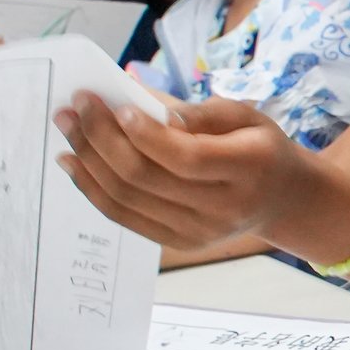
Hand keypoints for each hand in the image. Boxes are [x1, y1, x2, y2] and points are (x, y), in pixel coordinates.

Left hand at [56, 94, 326, 249]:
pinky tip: (75, 162)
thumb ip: (199, 112)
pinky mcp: (179, 243)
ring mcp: (198, 232)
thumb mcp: (247, 117)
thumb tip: (143, 105)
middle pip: (146, 177)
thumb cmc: (259, 148)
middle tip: (75, 106)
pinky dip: (92, 189)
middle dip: (101, 138)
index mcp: (248, 169)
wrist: (282, 200)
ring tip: (67, 128)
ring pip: (126, 198)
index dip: (145, 134)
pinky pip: (124, 217)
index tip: (114, 105)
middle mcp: (223, 208)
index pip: (186, 157)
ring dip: (88, 161)